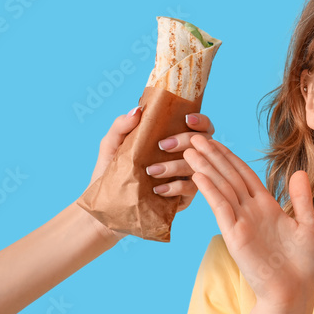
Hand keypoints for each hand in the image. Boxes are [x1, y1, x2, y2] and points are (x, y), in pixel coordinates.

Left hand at [90, 108, 215, 212]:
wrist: (109, 203)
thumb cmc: (112, 171)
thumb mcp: (112, 145)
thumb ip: (121, 125)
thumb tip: (138, 110)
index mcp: (174, 139)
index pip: (199, 126)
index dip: (201, 121)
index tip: (187, 119)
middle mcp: (186, 156)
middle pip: (204, 143)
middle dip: (185, 141)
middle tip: (163, 145)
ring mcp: (188, 176)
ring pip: (197, 166)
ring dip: (175, 166)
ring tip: (151, 171)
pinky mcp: (186, 196)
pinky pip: (191, 188)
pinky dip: (175, 187)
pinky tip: (157, 189)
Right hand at [184, 135, 313, 308]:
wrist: (295, 294)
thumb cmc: (304, 266)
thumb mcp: (308, 226)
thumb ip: (301, 199)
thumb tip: (299, 172)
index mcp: (268, 208)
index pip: (245, 175)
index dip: (230, 157)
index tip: (216, 140)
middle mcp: (251, 212)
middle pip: (228, 176)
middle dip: (213, 155)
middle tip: (194, 135)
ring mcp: (241, 222)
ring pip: (221, 187)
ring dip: (206, 167)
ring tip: (190, 148)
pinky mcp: (235, 235)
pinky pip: (221, 208)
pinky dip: (211, 191)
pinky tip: (200, 174)